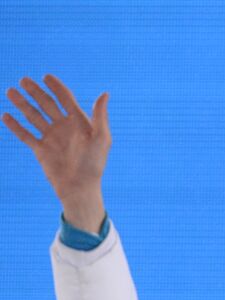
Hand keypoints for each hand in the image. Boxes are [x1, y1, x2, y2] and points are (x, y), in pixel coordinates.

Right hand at [3, 74, 110, 232]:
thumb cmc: (94, 164)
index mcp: (79, 123)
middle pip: (47, 104)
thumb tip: (105, 93)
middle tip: (24, 80)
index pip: (66, 99)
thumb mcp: (100, 138)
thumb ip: (100, 116)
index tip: (46, 76)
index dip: (56, 87)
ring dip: (22, 104)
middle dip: (35, 92)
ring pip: (33, 116)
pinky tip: (5, 115)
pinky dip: (15, 126)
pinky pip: (25, 135)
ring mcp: (51, 138)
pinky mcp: (40, 149)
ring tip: (10, 92)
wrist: (79, 188)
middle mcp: (64, 128)